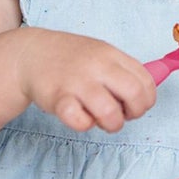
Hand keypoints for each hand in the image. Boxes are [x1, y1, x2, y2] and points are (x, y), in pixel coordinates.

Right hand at [16, 28, 156, 132]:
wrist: (31, 54)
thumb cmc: (71, 59)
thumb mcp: (101, 54)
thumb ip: (123, 71)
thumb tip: (147, 94)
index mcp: (112, 54)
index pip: (146, 80)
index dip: (146, 100)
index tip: (135, 105)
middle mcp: (98, 66)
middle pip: (135, 94)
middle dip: (135, 113)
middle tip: (121, 115)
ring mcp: (78, 82)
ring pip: (110, 112)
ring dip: (111, 124)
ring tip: (101, 119)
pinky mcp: (58, 98)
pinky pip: (80, 122)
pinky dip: (84, 124)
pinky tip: (79, 116)